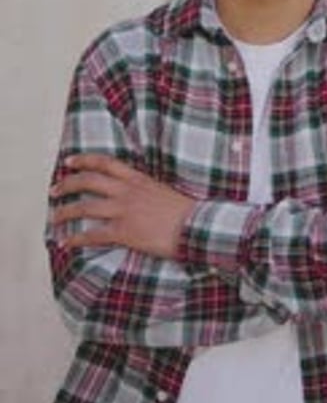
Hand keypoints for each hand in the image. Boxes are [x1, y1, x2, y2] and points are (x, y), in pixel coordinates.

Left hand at [51, 154, 195, 258]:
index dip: (84, 160)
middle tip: (54, 191)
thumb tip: (134, 192)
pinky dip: (76, 239)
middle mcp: (126, 191)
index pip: (105, 163)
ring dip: (65, 212)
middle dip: (67, 185)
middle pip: (88, 181)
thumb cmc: (185, 211)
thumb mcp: (162, 190)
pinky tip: (66, 242)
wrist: (196, 226)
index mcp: (137, 179)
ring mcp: (124, 211)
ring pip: (84, 207)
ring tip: (54, 218)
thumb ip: (144, 189)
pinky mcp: (124, 232)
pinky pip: (93, 234)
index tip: (70, 162)